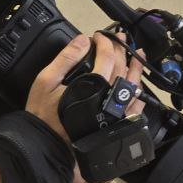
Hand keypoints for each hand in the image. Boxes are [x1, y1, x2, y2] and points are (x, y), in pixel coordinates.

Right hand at [25, 32, 144, 182]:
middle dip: (122, 50)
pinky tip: (138, 87)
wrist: (46, 146)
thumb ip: (65, 59)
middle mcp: (108, 100)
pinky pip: (133, 109)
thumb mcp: (46, 81)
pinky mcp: (115, 126)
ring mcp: (115, 114)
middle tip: (121, 38)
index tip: (99, 36)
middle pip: (121, 70)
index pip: (106, 58)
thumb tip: (82, 40)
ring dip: (135, 69)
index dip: (105, 43)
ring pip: (132, 88)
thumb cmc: (44, 115)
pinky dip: (138, 95)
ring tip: (138, 56)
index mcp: (93, 87)